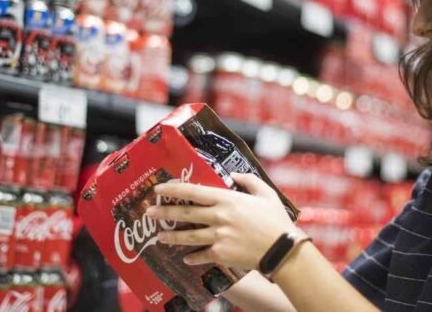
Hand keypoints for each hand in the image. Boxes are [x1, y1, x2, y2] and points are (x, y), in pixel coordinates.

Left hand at [146, 173, 295, 270]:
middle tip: (149, 212)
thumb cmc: (276, 220)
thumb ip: (248, 180)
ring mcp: (218, 236)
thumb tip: (234, 175)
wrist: (282, 249)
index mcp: (227, 199)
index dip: (174, 189)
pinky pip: (202, 254)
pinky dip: (192, 256)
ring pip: (188, 235)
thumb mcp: (265, 193)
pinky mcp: (221, 253)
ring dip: (171, 236)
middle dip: (164, 212)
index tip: (159, 189)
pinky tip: (185, 257)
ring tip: (159, 236)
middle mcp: (219, 216)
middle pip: (185, 213)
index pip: (193, 191)